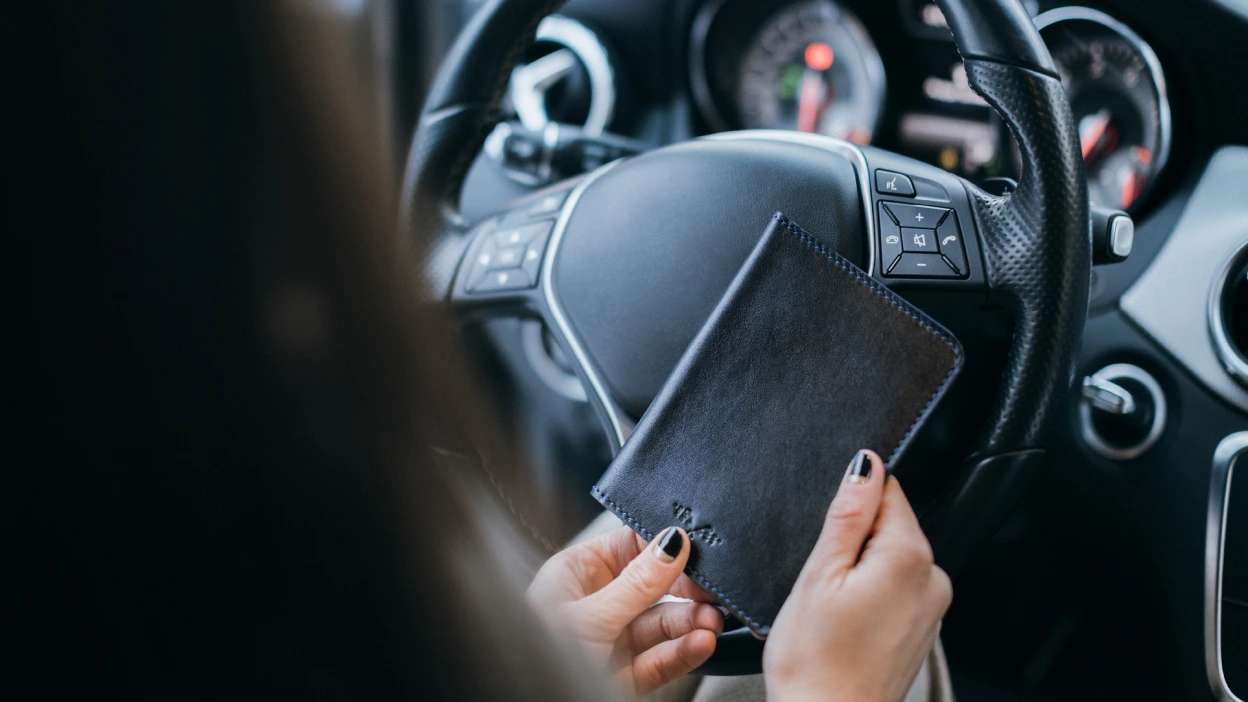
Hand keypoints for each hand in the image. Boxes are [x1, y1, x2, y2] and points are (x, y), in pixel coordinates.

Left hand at [527, 525, 723, 695]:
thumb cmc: (538, 658)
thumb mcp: (590, 616)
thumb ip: (636, 583)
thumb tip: (672, 543)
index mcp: (575, 574)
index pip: (629, 545)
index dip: (663, 547)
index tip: (694, 550)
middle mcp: (596, 603)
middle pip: (654, 586)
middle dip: (686, 590)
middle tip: (711, 593)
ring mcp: (613, 640)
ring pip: (662, 623)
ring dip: (690, 621)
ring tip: (711, 621)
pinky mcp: (626, 674)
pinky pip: (662, 657)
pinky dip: (684, 650)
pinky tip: (700, 642)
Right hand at [764, 450, 952, 701]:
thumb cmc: (816, 661)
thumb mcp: (819, 574)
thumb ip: (848, 512)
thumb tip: (867, 463)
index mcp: (909, 556)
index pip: (887, 490)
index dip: (850, 505)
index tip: (829, 538)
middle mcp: (933, 578)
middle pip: (890, 524)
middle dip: (852, 540)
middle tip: (823, 579)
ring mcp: (932, 607)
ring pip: (890, 557)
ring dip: (859, 569)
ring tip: (832, 605)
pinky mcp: (922, 628)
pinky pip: (895, 589)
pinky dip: (868, 595)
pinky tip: (845, 623)